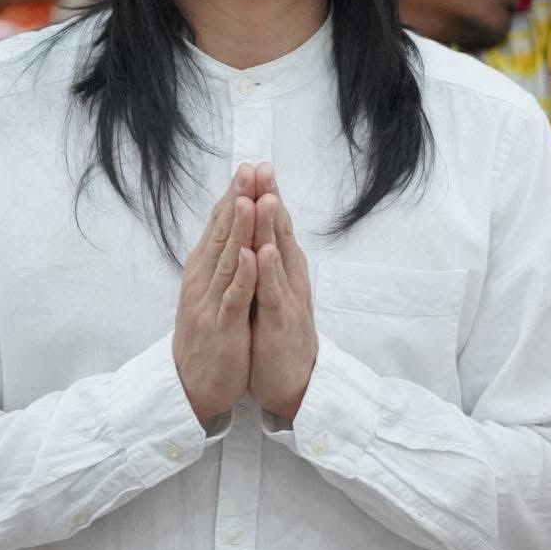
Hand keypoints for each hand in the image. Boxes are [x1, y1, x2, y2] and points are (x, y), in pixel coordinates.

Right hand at [174, 164, 256, 423]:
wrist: (191, 386)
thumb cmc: (206, 335)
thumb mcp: (209, 291)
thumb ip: (217, 260)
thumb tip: (225, 227)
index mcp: (203, 270)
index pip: (219, 226)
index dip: (234, 196)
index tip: (248, 167)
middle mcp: (203, 280)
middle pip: (221, 234)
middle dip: (237, 200)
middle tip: (249, 168)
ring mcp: (211, 302)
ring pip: (228, 259)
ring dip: (239, 230)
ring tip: (249, 199)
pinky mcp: (223, 326)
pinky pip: (234, 298)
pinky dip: (244, 276)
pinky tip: (253, 255)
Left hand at [247, 164, 317, 421]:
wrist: (294, 383)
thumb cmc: (279, 336)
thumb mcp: (273, 293)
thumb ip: (270, 263)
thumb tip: (263, 232)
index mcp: (284, 270)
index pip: (275, 226)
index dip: (266, 196)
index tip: (256, 166)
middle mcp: (290, 278)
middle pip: (280, 232)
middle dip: (270, 199)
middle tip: (262, 167)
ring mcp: (287, 299)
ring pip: (278, 257)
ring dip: (272, 227)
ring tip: (266, 198)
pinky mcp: (279, 322)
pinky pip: (272, 294)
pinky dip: (267, 271)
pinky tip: (263, 251)